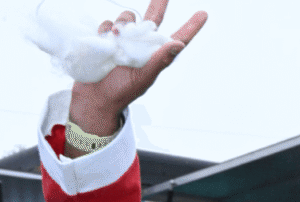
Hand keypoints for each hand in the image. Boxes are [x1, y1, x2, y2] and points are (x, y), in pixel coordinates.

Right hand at [66, 0, 206, 155]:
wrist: (96, 96)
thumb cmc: (123, 91)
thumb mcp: (144, 76)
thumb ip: (160, 59)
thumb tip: (178, 43)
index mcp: (157, 56)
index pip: (178, 38)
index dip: (190, 26)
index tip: (203, 14)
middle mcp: (143, 45)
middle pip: (153, 19)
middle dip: (158, 5)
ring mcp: (125, 41)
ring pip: (128, 19)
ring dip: (122, 24)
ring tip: (115, 38)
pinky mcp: (108, 38)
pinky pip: (109, 24)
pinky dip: (106, 29)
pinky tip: (104, 40)